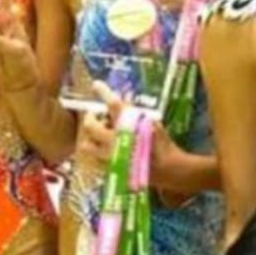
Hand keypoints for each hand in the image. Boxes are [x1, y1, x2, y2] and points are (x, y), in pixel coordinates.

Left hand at [77, 82, 191, 192]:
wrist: (167, 169)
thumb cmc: (162, 144)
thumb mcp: (152, 123)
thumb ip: (136, 113)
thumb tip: (125, 103)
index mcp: (128, 127)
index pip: (114, 105)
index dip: (104, 93)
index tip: (96, 84)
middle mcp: (114, 142)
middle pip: (90, 125)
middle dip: (92, 117)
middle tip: (98, 115)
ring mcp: (109, 157)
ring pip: (87, 144)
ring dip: (92, 136)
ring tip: (103, 134)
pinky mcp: (109, 169)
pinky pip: (94, 158)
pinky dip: (98, 150)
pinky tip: (109, 148)